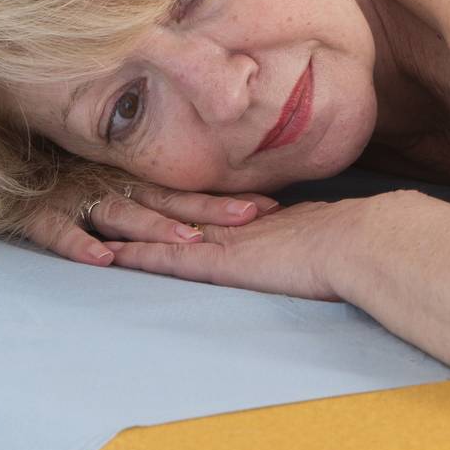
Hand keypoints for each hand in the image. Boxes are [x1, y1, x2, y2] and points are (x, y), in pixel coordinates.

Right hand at [17, 178, 280, 266]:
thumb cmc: (59, 170)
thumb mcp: (108, 172)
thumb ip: (148, 185)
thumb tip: (205, 207)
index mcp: (130, 181)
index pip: (185, 191)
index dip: (224, 200)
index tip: (269, 206)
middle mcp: (110, 188)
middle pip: (165, 201)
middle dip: (207, 211)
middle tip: (247, 219)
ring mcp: (76, 199)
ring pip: (121, 213)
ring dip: (153, 227)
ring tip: (185, 240)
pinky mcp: (38, 214)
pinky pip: (58, 230)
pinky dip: (79, 245)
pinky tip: (102, 259)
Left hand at [102, 198, 361, 301]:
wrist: (360, 241)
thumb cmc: (354, 239)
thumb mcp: (320, 230)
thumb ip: (301, 226)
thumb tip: (303, 225)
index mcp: (253, 214)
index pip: (205, 203)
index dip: (175, 196)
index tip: (148, 187)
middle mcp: (233, 221)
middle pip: (175, 205)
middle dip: (139, 198)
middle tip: (103, 186)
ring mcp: (226, 240)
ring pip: (163, 228)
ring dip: (128, 223)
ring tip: (89, 213)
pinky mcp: (223, 263)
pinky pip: (171, 261)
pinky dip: (141, 257)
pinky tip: (112, 255)